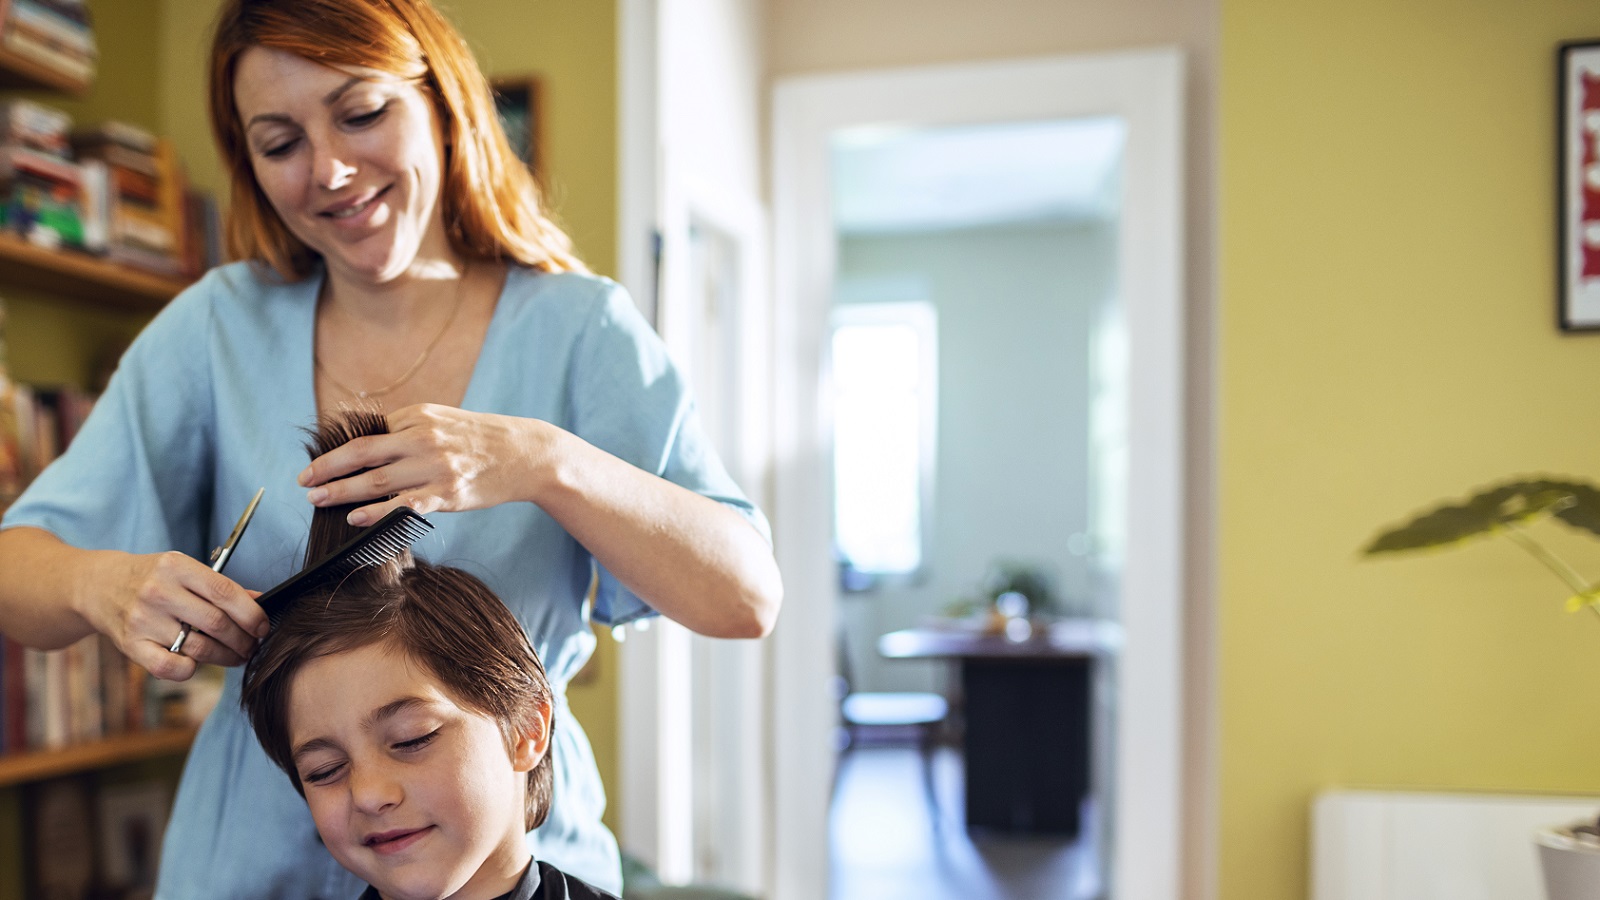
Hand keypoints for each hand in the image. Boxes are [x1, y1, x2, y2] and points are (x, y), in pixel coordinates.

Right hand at [87, 550, 270, 681]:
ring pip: (199, 648)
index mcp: (177, 567)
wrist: (98, 586)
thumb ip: (221, 587)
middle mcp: (158, 591)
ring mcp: (143, 619)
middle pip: (217, 623)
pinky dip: (190, 670)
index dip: (252, 615)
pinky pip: (170, 668)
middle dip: (243, 640)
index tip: (263, 628)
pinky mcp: (130, 645)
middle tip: (252, 647)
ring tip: (235, 656)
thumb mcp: (184, 570)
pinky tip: (196, 663)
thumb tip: (261, 601)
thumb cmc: (152, 578)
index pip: (225, 593)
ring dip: (225, 657)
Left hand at [297, 404, 543, 524]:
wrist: (525, 454)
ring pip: (376, 479)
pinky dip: (376, 512)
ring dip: (341, 491)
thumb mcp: (444, 421)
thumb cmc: (481, 440)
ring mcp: (435, 466)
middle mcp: (423, 437)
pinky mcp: (447, 493)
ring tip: (317, 498)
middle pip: (362, 452)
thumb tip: (368, 446)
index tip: (316, 463)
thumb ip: (408, 429)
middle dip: (327, 468)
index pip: (368, 432)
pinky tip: (355, 518)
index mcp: (419, 415)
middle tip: (303, 481)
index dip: (337, 449)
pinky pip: (403, 504)